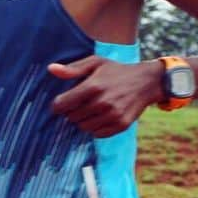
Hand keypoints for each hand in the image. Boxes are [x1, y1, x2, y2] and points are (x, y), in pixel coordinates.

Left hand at [49, 56, 163, 136]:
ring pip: (83, 127)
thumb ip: (72, 68)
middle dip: (72, 112)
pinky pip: (97, 134)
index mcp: (93, 86)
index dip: (58, 105)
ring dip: (83, 120)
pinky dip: (95, 128)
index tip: (61, 103)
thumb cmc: (117, 71)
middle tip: (80, 104)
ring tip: (90, 110)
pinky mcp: (121, 125)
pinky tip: (100, 117)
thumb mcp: (96, 63)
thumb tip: (50, 69)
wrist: (146, 82)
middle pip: (72, 117)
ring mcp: (112, 115)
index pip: (62, 104)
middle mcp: (102, 103)